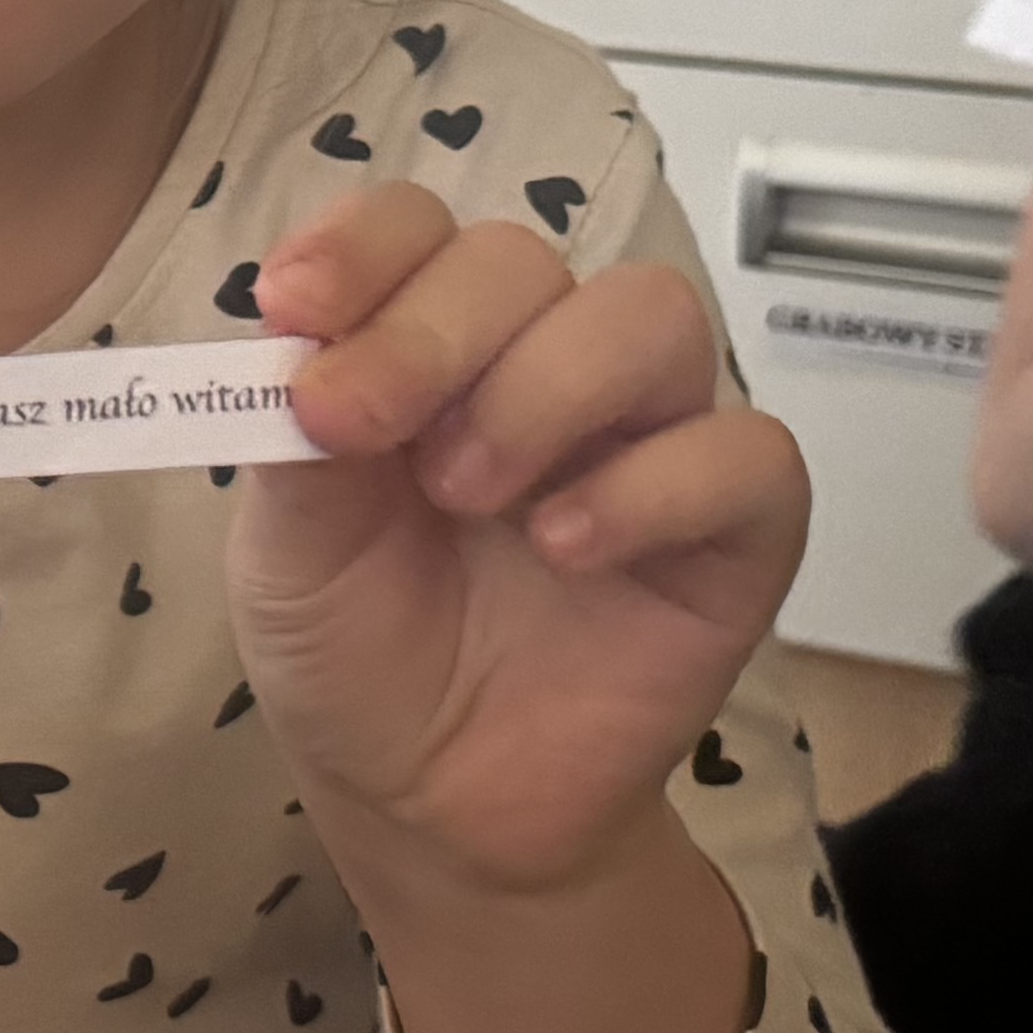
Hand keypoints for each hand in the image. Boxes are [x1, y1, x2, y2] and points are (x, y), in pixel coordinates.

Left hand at [229, 185, 804, 909]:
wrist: (431, 801)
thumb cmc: (360, 652)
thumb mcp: (286, 550)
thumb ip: (294, 438)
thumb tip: (299, 330)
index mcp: (424, 348)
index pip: (418, 230)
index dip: (364, 246)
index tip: (296, 303)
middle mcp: (540, 367)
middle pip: (522, 259)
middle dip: (431, 328)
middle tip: (359, 427)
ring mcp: (645, 439)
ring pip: (649, 319)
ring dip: (544, 388)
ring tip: (468, 494)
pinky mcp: (735, 533)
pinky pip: (745, 454)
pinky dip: (652, 486)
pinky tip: (566, 547)